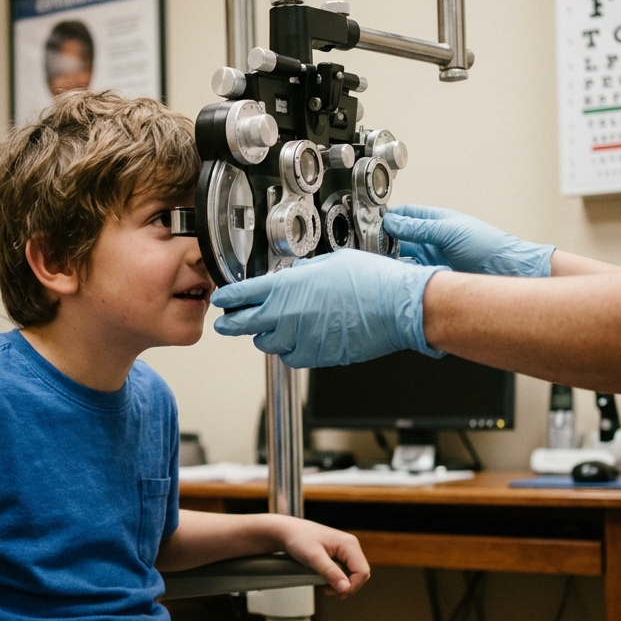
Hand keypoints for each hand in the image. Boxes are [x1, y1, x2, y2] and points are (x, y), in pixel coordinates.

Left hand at [211, 249, 446, 366]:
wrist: (398, 308)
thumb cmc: (372, 281)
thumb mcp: (331, 263)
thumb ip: (304, 273)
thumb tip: (294, 276)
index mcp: (286, 287)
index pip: (241, 295)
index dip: (227, 298)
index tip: (221, 301)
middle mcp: (286, 316)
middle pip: (243, 324)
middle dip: (230, 323)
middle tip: (225, 323)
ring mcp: (299, 339)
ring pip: (267, 343)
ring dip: (265, 336)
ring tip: (270, 329)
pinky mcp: (315, 356)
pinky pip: (291, 357)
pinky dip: (289, 350)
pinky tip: (297, 341)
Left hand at [266, 514, 369, 597]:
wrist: (287, 532)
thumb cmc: (298, 539)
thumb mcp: (313, 558)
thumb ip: (331, 572)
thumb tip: (346, 588)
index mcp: (349, 544)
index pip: (362, 571)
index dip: (353, 586)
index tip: (337, 593)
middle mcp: (351, 545)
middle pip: (361, 573)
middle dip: (348, 586)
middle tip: (330, 592)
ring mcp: (346, 549)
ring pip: (354, 573)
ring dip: (343, 584)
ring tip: (327, 588)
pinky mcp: (339, 553)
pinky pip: (346, 570)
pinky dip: (339, 579)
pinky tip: (327, 582)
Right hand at [384, 204, 554, 277]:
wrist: (509, 272)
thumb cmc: (489, 247)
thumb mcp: (450, 232)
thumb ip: (420, 227)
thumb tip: (393, 221)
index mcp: (437, 221)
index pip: (405, 215)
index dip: (388, 217)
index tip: (372, 223)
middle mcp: (433, 240)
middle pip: (400, 238)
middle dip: (385, 240)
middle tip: (372, 246)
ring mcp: (433, 259)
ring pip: (403, 257)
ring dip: (392, 260)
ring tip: (381, 262)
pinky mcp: (435, 277)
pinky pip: (412, 274)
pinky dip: (402, 275)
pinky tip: (396, 277)